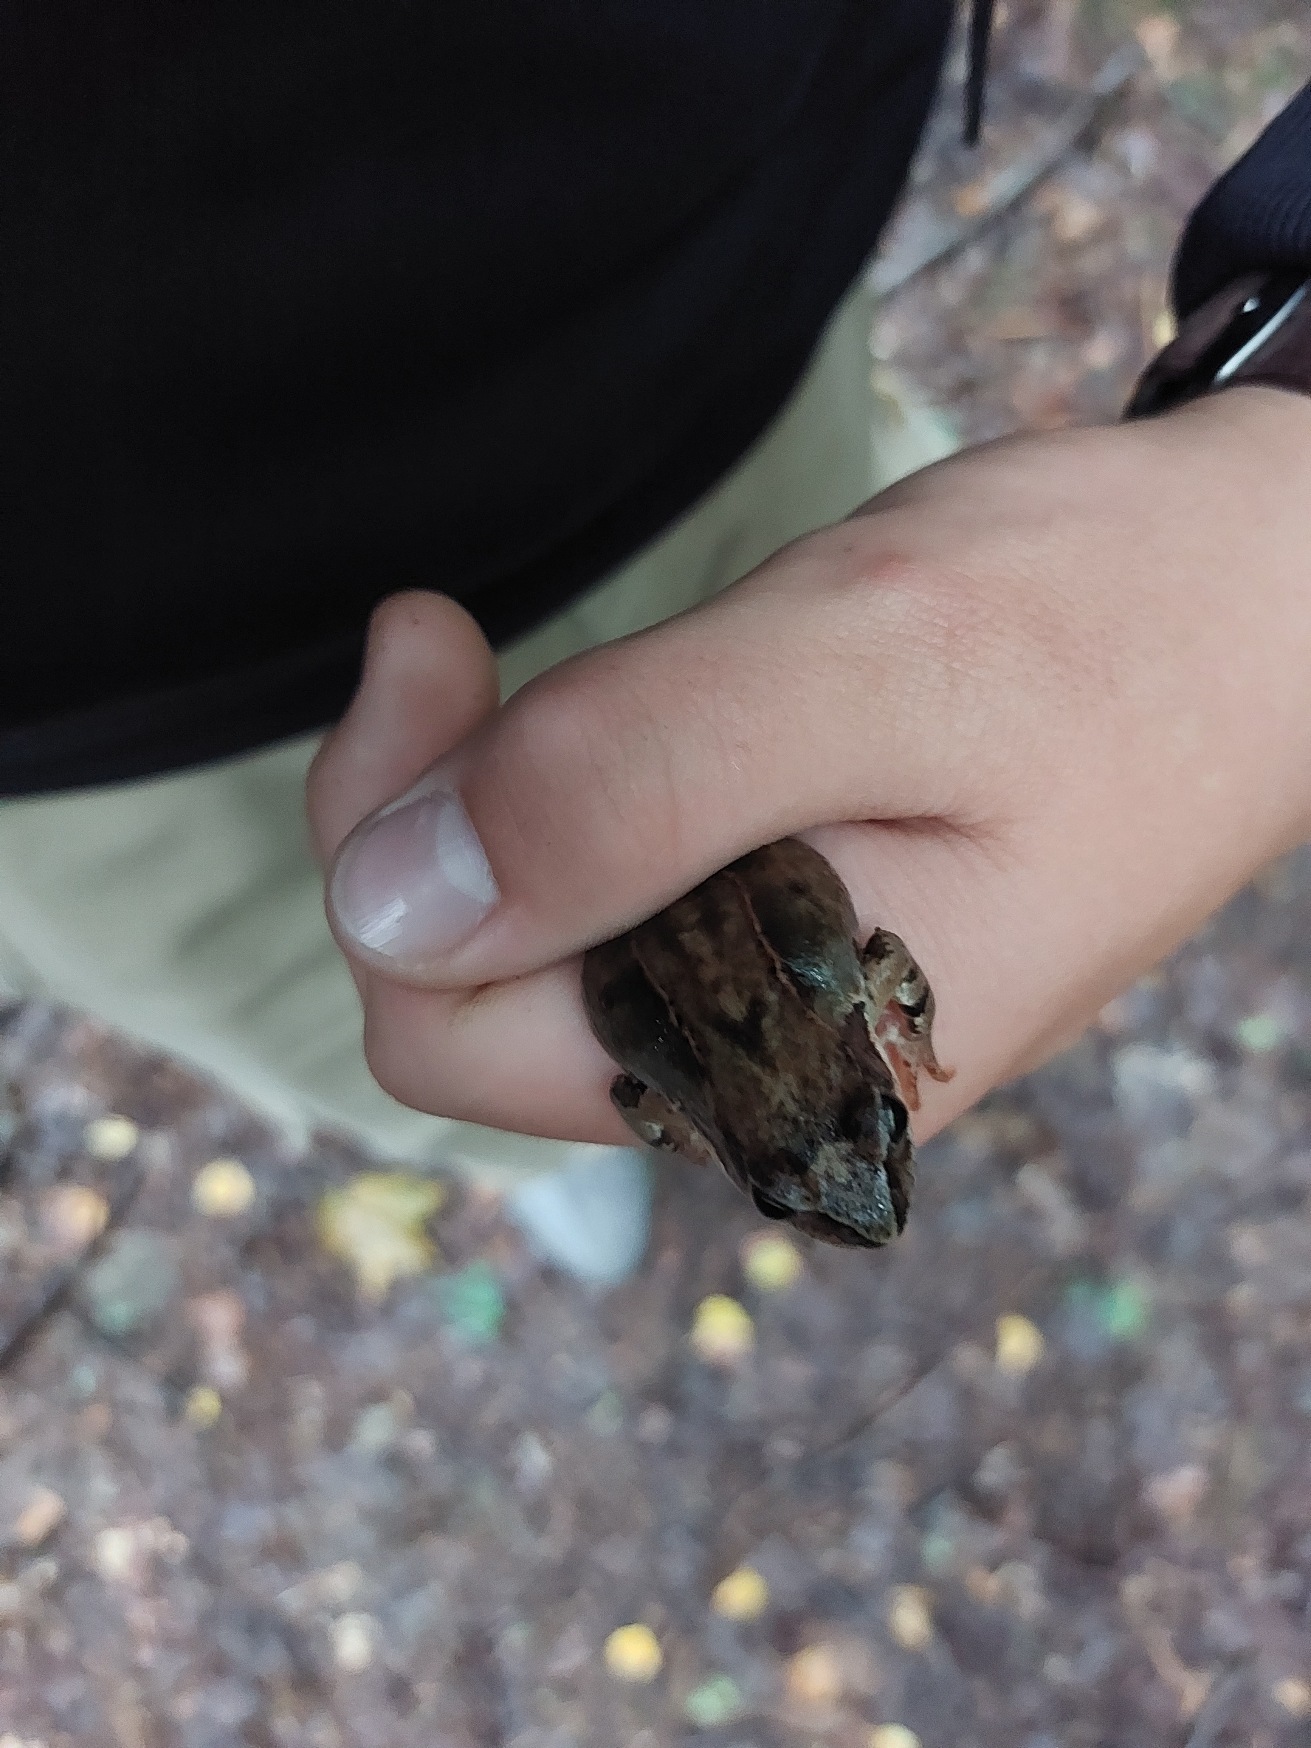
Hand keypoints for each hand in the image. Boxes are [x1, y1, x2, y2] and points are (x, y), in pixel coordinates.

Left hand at [307, 386, 1310, 1144]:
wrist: (1275, 605)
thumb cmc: (1113, 619)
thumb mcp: (873, 661)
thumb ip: (637, 777)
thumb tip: (391, 902)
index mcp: (799, 1067)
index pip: (457, 1040)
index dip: (392, 856)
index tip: (436, 645)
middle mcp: (782, 1084)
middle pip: (480, 1007)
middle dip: (427, 822)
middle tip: (446, 632)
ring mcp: (794, 1024)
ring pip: (542, 959)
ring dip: (500, 805)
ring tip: (539, 664)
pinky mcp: (806, 952)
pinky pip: (623, 912)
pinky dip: (576, 804)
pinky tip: (624, 713)